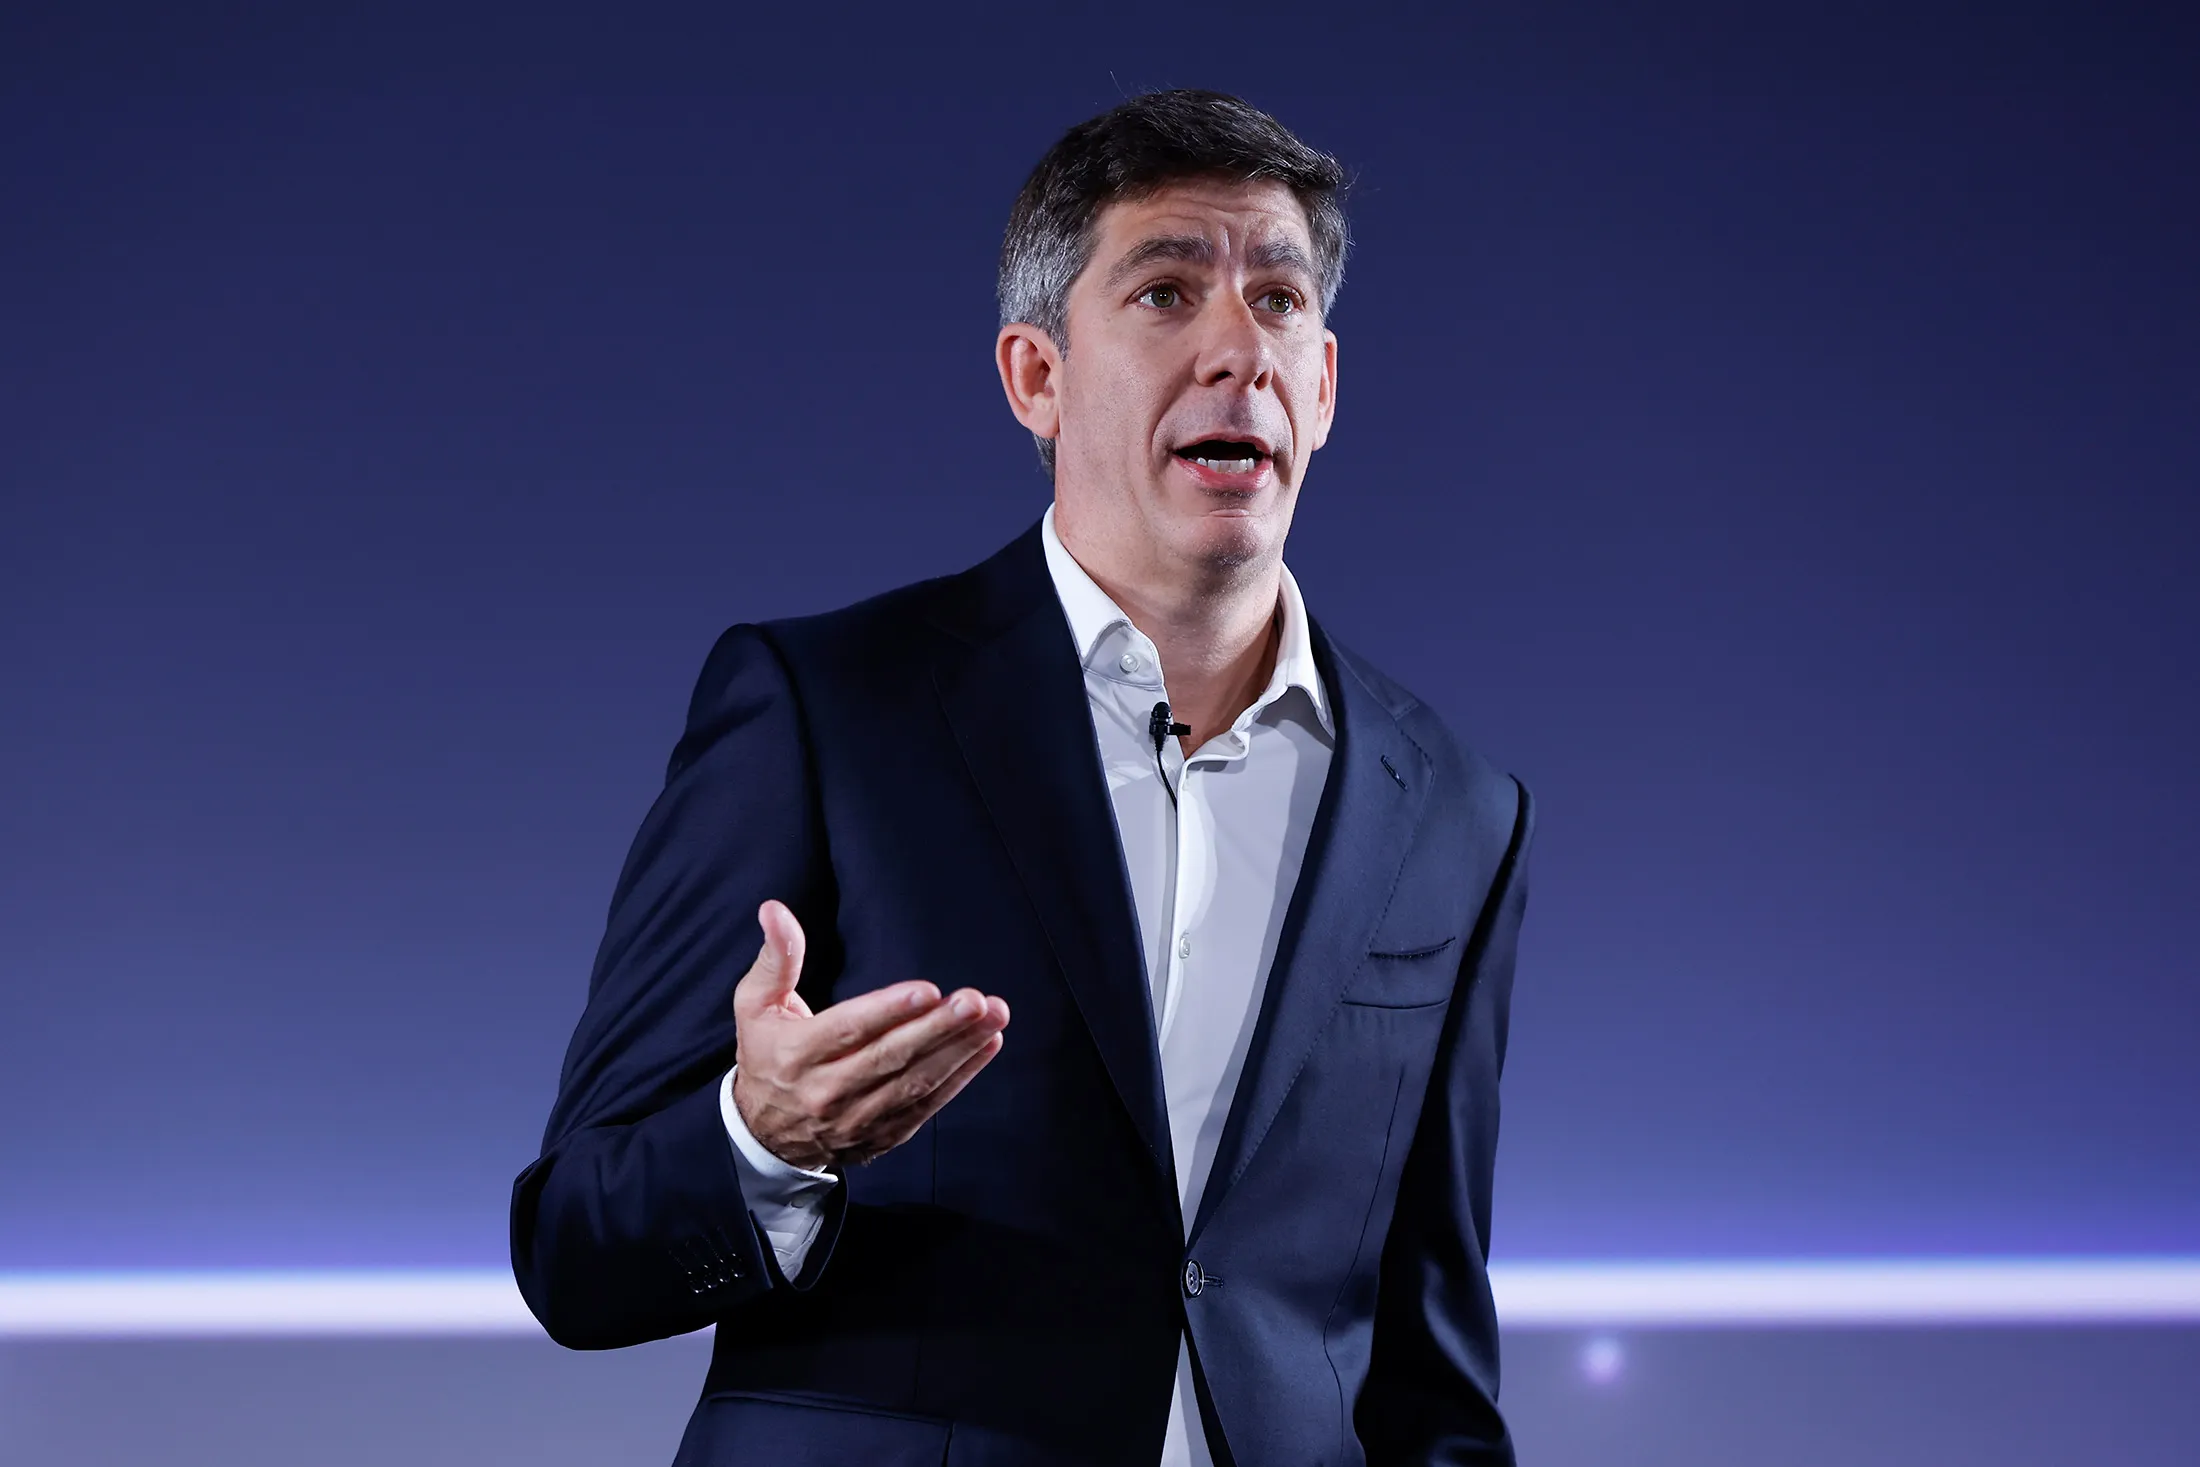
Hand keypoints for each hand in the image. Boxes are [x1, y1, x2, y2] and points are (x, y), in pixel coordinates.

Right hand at [731, 899, 1009, 1170]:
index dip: (889, 1010)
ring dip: (960, 1050)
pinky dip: (960, 1077)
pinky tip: (986, 1047)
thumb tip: (775, 910)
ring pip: (915, 1084)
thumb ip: (776, 958)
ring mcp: (856, 1119)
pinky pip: (926, 1107)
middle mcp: (826, 1091)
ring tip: (994, 1019)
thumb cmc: (765, 1053)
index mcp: (796, 1054)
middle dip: (938, 1029)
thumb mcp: (755, 1004)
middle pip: (889, 1058)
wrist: (765, 1135)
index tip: (929, 990)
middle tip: (977, 1001)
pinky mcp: (882, 1136)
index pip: (847, 1030)